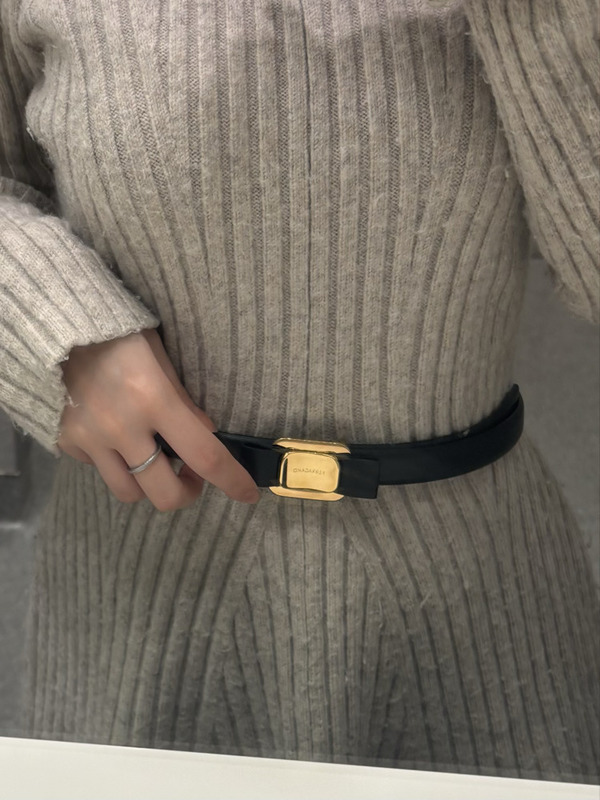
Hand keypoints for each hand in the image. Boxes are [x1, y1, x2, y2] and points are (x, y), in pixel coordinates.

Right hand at [57, 328, 259, 509]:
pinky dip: (114, 463)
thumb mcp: (161, 359)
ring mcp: (90, 439)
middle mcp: (121, 427)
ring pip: (128, 493)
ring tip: (152, 460)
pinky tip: (116, 440)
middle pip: (163, 494)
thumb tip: (207, 436)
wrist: (54, 324)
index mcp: (154, 399)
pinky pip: (98, 471)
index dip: (231, 480)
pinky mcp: (66, 442)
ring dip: (148, 484)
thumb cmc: (120, 335)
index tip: (247, 494)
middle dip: (185, 493)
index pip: (204, 455)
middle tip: (190, 476)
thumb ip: (183, 403)